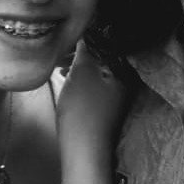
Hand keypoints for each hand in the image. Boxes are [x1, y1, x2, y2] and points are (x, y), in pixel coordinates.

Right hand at [56, 41, 131, 156]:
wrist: (85, 151)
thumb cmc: (83, 110)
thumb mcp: (80, 73)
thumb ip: (85, 49)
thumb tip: (86, 32)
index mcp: (123, 69)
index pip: (107, 40)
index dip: (86, 34)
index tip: (67, 34)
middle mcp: (125, 79)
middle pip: (101, 55)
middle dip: (79, 50)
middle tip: (58, 52)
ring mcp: (117, 94)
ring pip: (95, 68)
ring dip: (77, 63)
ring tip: (58, 66)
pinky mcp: (107, 105)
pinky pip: (93, 81)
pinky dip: (79, 77)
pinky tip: (65, 79)